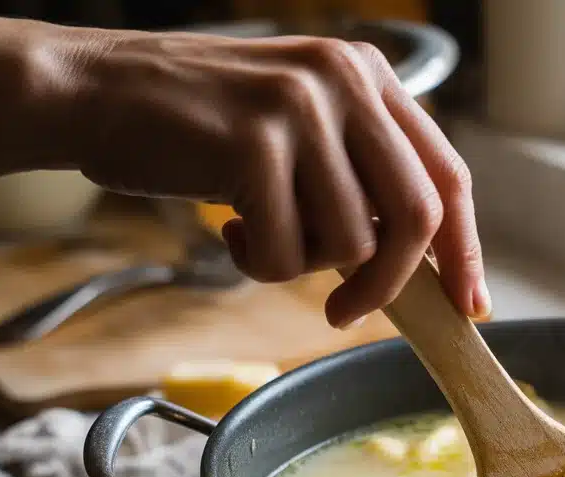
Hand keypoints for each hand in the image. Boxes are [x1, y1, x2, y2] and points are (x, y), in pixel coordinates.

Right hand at [68, 30, 485, 327]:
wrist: (95, 91)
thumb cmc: (198, 125)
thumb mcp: (299, 127)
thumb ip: (359, 174)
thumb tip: (420, 263)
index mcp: (369, 75)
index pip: (447, 175)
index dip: (465, 249)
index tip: (470, 306)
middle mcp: (347, 80)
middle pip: (415, 217)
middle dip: (389, 285)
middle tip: (346, 312)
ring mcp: (301, 107)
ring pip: (350, 243)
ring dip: (302, 264)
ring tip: (257, 231)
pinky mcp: (255, 143)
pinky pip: (287, 253)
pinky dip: (260, 263)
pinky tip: (230, 227)